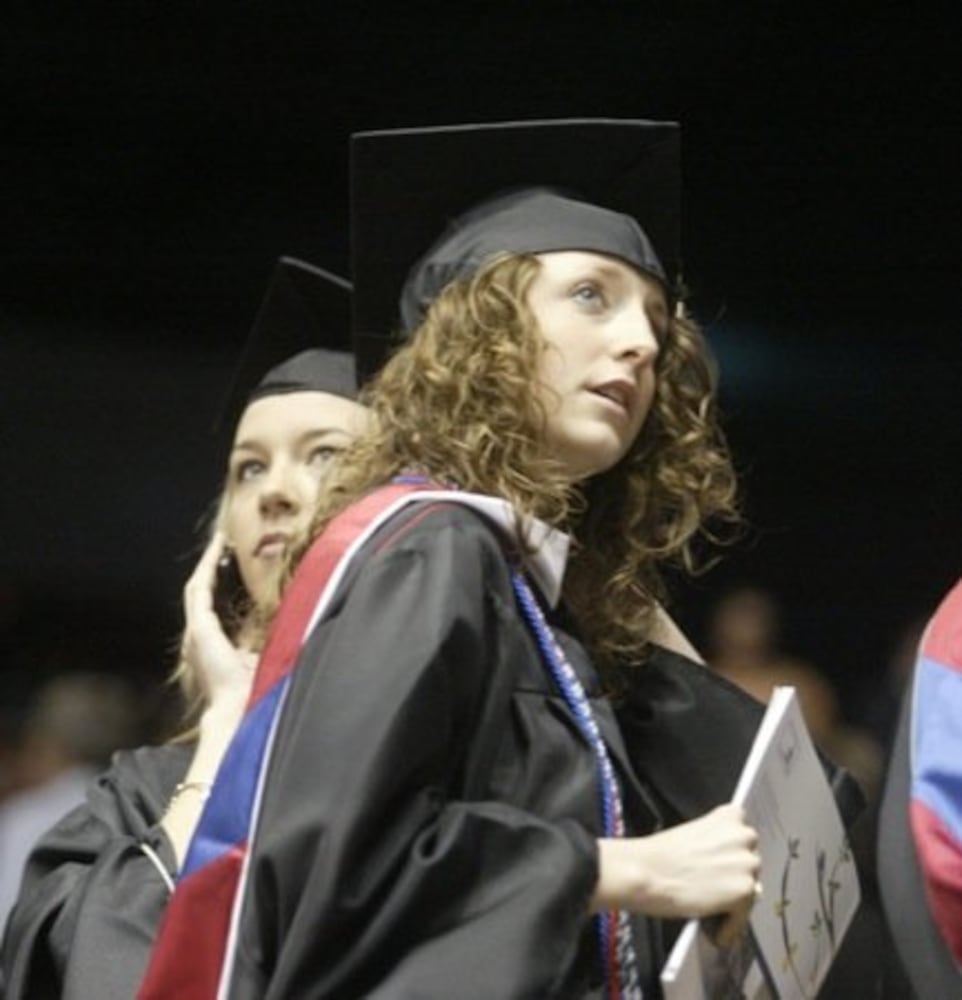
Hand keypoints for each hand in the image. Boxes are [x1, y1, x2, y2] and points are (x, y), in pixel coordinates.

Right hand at [181, 531, 256, 718]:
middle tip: (224, 544)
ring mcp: (197, 631)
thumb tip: (299, 616)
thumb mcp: (267, 655)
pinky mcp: (199, 627)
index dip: (223, 582)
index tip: (233, 562)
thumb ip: (272, 637)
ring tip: (220, 541)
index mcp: (215, 645)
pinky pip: (200, 588)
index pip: (216, 605)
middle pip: (204, 592)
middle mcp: (200, 637)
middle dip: (213, 567)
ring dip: (209, 562)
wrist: (240, 707)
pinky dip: (208, 566)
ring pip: (198, 587)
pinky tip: (218, 548)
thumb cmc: (257, 688)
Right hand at [592, 804, 759, 944]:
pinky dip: (729, 926)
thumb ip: (718, 847)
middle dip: (735, 875)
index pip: (743, 838)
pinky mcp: (745, 891)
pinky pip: (742, 916)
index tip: (720, 866)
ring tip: (712, 911)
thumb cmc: (659, 854)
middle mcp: (744, 836)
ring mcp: (747, 864)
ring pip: (750, 889)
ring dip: (734, 900)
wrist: (645, 871)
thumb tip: (733, 874)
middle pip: (750, 863)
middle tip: (712, 888)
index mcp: (730, 816)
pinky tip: (714, 931)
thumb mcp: (693, 836)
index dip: (731, 854)